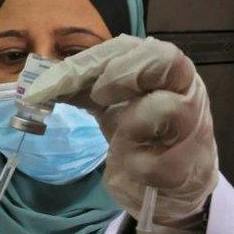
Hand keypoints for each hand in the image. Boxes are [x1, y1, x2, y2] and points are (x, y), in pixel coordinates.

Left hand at [23, 35, 217, 230]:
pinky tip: (132, 167)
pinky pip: (157, 161)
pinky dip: (134, 164)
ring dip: (132, 121)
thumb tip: (41, 84)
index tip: (63, 78)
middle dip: (123, 73)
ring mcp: (193, 128)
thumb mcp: (112, 105)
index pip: (138, 48)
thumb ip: (84, 89)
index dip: (98, 59)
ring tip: (123, 137)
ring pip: (166, 107)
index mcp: (168, 72)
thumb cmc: (143, 136)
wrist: (172, 185)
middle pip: (167, 60)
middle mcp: (187, 92)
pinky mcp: (187, 167)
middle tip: (98, 95)